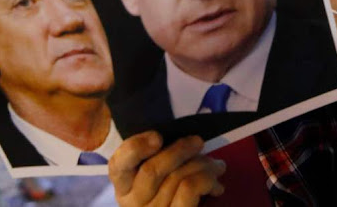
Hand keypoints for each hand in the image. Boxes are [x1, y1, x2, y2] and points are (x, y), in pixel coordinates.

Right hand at [110, 132, 225, 206]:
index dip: (136, 148)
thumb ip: (162, 153)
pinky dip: (207, 179)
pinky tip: (216, 185)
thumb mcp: (160, 168)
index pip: (118, 164)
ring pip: (177, 178)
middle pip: (152, 170)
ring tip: (217, 165)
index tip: (158, 136)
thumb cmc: (173, 184)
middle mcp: (133, 202)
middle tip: (198, 141)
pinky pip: (189, 190)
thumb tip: (188, 140)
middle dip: (179, 150)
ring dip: (202, 165)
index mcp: (124, 183)